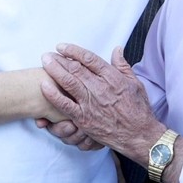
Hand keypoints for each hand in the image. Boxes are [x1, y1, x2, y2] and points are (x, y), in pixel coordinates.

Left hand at [39, 45, 160, 160]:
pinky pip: (65, 105)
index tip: (63, 47)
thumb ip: (123, 66)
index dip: (74, 51)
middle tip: (48, 54)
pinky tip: (44, 86)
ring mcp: (91, 103)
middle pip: (76, 68)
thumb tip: (117, 49)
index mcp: (112, 77)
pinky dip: (53, 95)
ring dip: (55, 70)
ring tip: (45, 62)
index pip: (89, 59)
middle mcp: (100, 88)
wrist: (138, 135)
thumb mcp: (135, 83)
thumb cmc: (138, 110)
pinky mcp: (84, 118)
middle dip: (60, 59)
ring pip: (69, 82)